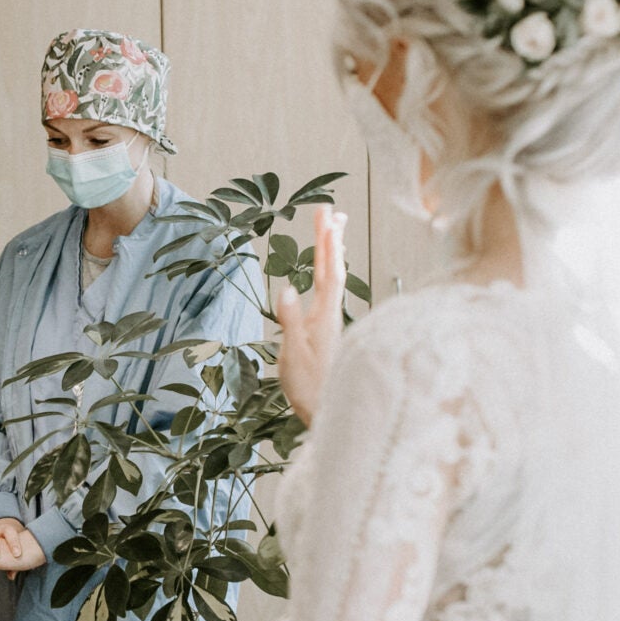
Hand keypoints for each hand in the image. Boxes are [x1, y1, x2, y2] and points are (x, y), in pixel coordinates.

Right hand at [277, 204, 346, 426]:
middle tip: (330, 209)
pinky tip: (328, 271)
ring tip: (333, 229)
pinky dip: (329, 273)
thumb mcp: (293, 355)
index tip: (326, 214)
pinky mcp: (327, 330)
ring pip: (333, 279)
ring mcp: (331, 322)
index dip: (327, 242)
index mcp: (324, 316)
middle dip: (331, 238)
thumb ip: (290, 321)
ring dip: (332, 252)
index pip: (328, 271)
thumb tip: (286, 289)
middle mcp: (331, 314)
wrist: (327, 412)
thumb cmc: (309, 387)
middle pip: (333, 269)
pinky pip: (330, 292)